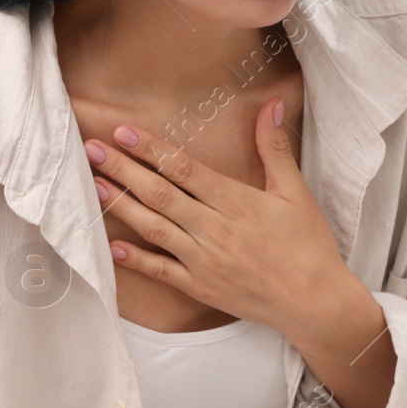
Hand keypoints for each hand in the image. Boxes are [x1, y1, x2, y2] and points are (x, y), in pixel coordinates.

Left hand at [84, 96, 351, 338]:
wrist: (314, 302)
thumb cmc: (309, 245)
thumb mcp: (295, 192)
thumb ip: (274, 148)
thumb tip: (271, 104)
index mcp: (237, 203)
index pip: (185, 170)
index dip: (151, 150)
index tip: (124, 132)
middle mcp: (214, 231)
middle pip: (160, 195)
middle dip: (123, 170)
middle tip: (92, 149)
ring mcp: (204, 262)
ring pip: (154, 229)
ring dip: (122, 206)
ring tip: (95, 185)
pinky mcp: (201, 288)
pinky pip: (161, 272)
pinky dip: (136, 260)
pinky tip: (113, 246)